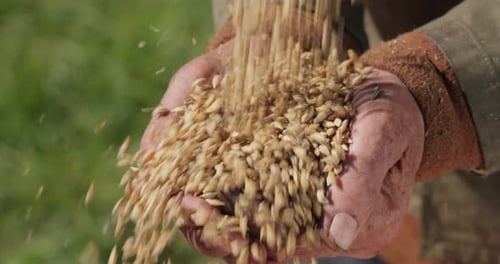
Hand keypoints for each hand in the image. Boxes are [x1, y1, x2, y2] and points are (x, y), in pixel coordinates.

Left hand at [141, 41, 423, 260]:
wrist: (378, 96)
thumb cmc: (389, 110)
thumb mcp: (384, 130)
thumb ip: (364, 176)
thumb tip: (340, 234)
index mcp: (361, 222)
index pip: (304, 242)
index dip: (259, 239)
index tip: (219, 229)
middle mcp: (330, 226)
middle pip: (273, 241)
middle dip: (225, 229)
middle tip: (186, 209)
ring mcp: (309, 209)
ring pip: (256, 225)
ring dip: (216, 216)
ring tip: (179, 198)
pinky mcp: (289, 188)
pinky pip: (252, 199)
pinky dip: (221, 194)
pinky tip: (194, 183)